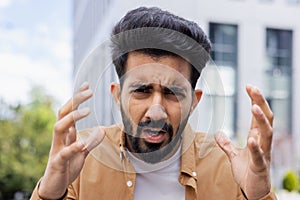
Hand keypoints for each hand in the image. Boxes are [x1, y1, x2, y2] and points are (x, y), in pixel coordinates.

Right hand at [38, 82, 104, 198]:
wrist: (55, 185)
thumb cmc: (67, 165)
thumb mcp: (83, 152)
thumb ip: (91, 141)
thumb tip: (101, 130)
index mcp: (66, 133)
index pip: (69, 110)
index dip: (77, 97)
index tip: (87, 85)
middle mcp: (60, 137)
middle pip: (63, 113)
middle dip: (75, 100)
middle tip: (89, 91)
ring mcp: (57, 148)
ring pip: (59, 127)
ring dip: (72, 117)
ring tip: (87, 111)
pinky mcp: (58, 162)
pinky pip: (64, 152)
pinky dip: (73, 146)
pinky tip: (83, 142)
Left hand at [215, 85, 272, 198]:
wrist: (252, 191)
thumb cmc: (247, 171)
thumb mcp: (234, 155)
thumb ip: (226, 144)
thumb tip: (218, 133)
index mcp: (256, 137)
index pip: (257, 115)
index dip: (255, 100)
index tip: (249, 86)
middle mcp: (262, 142)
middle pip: (265, 118)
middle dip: (260, 102)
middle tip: (253, 88)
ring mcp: (263, 153)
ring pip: (266, 133)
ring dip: (260, 120)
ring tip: (253, 107)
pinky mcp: (260, 166)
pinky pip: (259, 155)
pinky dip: (256, 147)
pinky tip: (252, 139)